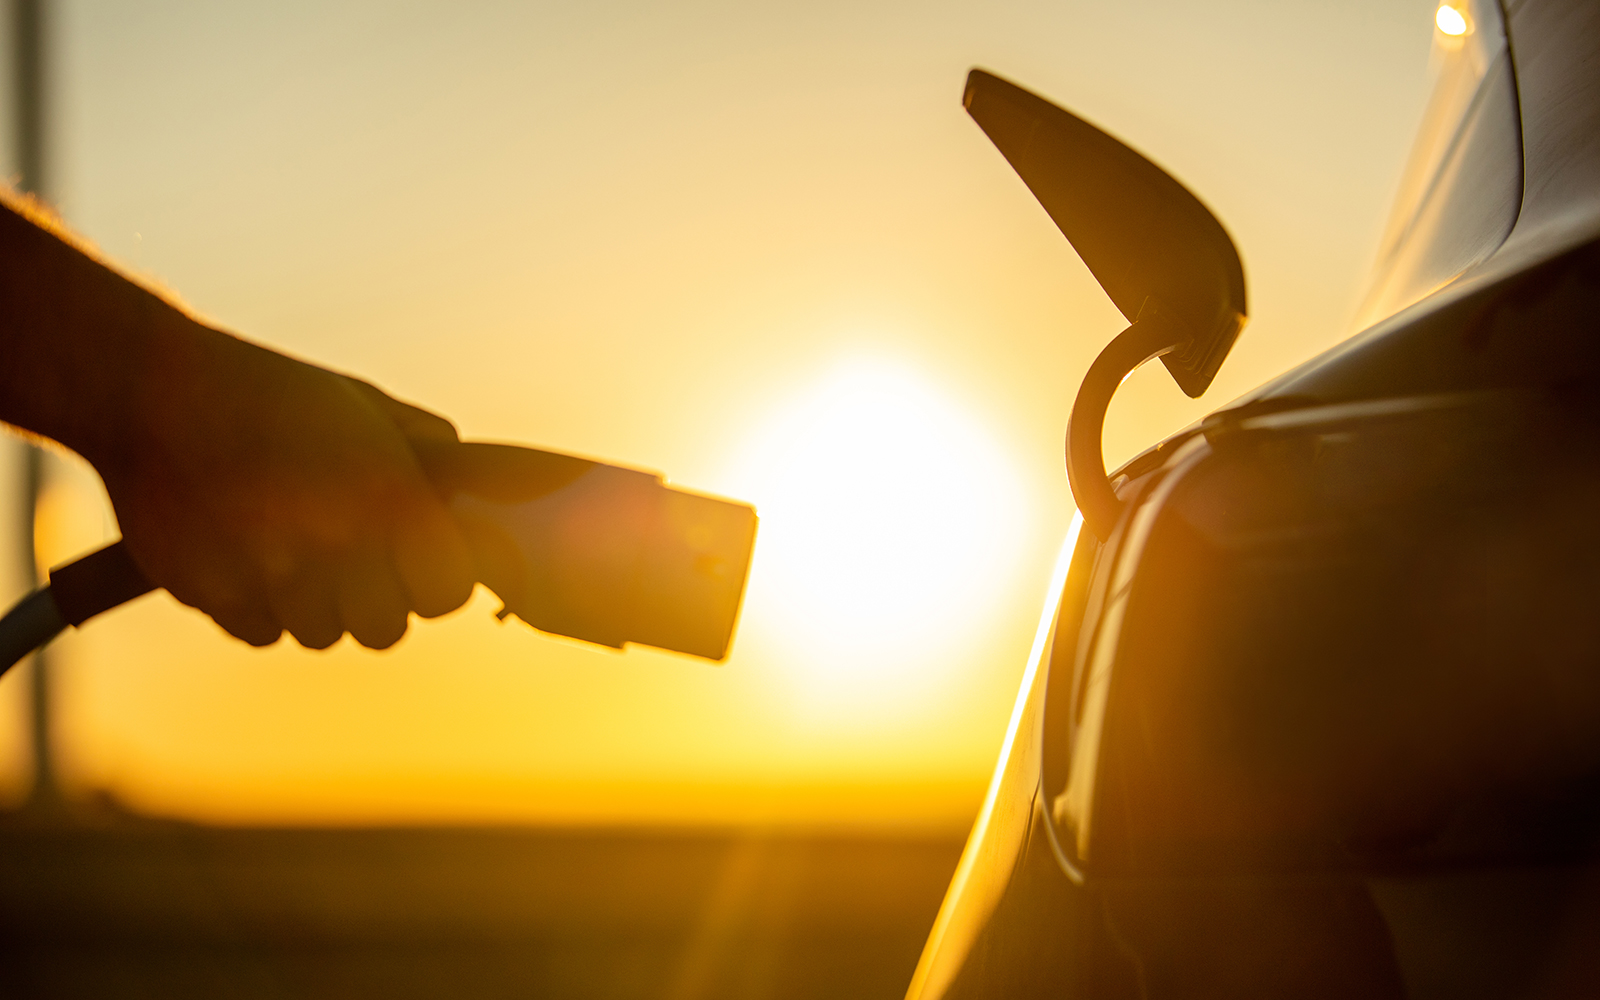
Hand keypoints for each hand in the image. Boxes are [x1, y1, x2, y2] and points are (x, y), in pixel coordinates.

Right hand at [91, 313, 475, 649]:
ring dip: (317, 605)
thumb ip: (425, 453)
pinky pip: (260, 633)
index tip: (423, 564)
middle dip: (379, 603)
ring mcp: (267, 572)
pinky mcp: (209, 592)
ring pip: (320, 635)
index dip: (440, 582)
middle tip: (358, 564)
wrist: (152, 387)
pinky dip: (262, 609)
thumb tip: (474, 492)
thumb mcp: (364, 407)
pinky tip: (251, 556)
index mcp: (386, 495)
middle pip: (385, 631)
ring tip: (297, 550)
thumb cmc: (273, 394)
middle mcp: (333, 541)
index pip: (448, 591)